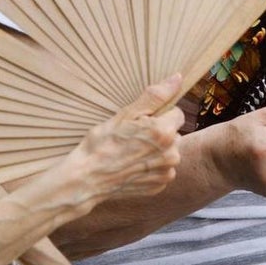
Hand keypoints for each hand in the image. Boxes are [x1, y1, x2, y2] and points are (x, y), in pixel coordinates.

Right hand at [65, 74, 183, 205]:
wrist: (87, 179)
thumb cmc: (103, 143)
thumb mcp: (126, 114)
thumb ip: (156, 96)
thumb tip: (178, 78)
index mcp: (165, 133)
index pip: (177, 114)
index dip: (159, 115)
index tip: (140, 122)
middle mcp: (171, 154)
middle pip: (173, 133)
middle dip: (158, 133)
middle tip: (133, 137)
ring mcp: (166, 172)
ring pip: (168, 152)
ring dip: (156, 150)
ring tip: (131, 152)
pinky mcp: (160, 186)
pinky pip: (162, 169)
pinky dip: (151, 167)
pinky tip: (133, 166)